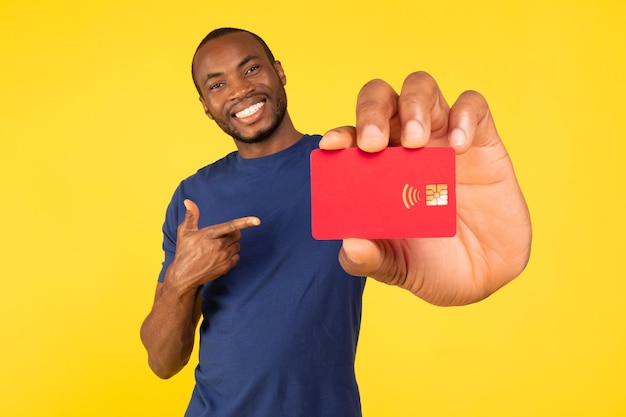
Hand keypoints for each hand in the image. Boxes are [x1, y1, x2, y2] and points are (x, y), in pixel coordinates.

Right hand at [164, 199, 260, 293]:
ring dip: (231, 245)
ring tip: (217, 248)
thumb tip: (188, 201)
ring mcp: (223, 257)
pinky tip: (220, 257)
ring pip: (237, 245)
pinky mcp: (226, 267)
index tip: (257, 221)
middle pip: (237, 235)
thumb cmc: (184, 251)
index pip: (230, 226)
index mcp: (209, 235)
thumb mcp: (185, 232)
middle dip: (231, 234)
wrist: (184, 275)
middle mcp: (218, 246)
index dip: (245, 222)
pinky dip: (232, 255)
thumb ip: (191, 215)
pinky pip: (237, 256)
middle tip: (219, 238)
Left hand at [319, 71, 531, 305]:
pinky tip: (458, 148)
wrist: (486, 276)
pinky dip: (464, 116)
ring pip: (421, 88)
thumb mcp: (397, 268)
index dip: (340, 133)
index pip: (352, 136)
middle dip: (371, 111)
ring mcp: (442, 138)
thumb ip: (370, 260)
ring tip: (417, 143)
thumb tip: (348, 247)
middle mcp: (405, 146)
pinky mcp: (481, 140)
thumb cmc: (432, 265)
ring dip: (413, 105)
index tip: (331, 146)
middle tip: (374, 144)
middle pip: (381, 99)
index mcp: (376, 169)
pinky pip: (472, 106)